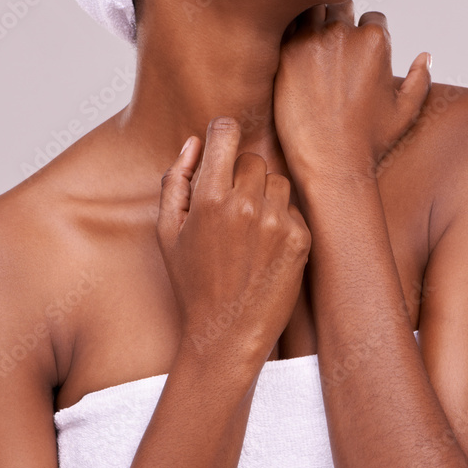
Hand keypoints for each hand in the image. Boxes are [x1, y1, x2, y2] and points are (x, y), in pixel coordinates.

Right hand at [156, 117, 311, 365]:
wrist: (226, 334)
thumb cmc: (193, 282)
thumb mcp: (168, 232)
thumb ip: (176, 180)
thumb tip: (195, 142)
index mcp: (210, 198)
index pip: (226, 132)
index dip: (222, 134)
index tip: (222, 142)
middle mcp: (246, 204)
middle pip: (252, 158)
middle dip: (240, 176)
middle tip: (229, 208)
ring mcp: (277, 221)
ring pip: (276, 181)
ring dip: (263, 196)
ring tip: (247, 231)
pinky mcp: (300, 239)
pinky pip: (293, 208)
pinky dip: (280, 220)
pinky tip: (264, 248)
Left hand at [272, 2, 431, 190]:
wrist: (330, 162)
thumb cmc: (369, 141)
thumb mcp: (405, 111)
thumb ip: (419, 79)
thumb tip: (425, 56)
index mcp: (375, 40)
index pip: (373, 17)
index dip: (368, 34)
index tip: (359, 53)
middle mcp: (344, 32)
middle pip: (341, 6)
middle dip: (340, 20)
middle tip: (333, 48)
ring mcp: (312, 39)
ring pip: (312, 9)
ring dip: (314, 21)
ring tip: (312, 46)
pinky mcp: (285, 52)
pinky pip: (287, 27)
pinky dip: (290, 34)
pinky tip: (293, 54)